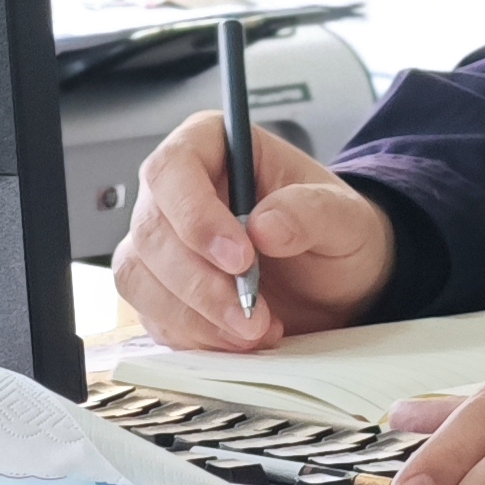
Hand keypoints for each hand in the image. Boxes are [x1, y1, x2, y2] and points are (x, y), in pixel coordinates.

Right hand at [111, 113, 396, 350]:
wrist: (334, 283)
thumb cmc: (333, 232)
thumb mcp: (344, 217)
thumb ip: (311, 212)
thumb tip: (266, 225)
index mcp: (213, 146)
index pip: (174, 168)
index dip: (195, 214)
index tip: (239, 257)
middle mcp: (177, 191)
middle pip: (151, 230)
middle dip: (201, 282)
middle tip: (251, 312)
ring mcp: (163, 242)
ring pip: (140, 277)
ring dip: (195, 315)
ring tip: (254, 329)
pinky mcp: (160, 289)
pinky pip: (152, 315)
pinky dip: (194, 335)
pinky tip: (236, 338)